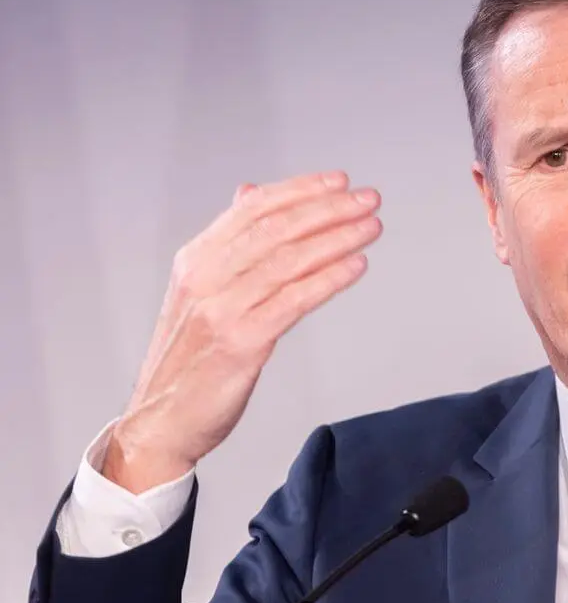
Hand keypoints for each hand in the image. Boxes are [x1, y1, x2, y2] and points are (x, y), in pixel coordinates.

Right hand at [103, 171, 380, 492]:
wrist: (162, 420)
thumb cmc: (189, 358)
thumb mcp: (199, 291)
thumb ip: (228, 243)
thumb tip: (249, 193)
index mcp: (196, 259)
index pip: (254, 208)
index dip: (301, 190)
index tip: (340, 182)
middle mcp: (206, 277)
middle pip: (276, 228)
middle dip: (328, 209)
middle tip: (368, 200)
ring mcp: (222, 309)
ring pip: (289, 260)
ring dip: (337, 239)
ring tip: (370, 227)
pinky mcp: (241, 342)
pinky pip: (294, 301)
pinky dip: (329, 279)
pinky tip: (355, 266)